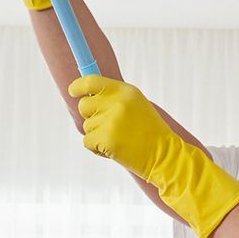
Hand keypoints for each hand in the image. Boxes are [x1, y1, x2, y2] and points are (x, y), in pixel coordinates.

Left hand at [67, 75, 238, 237]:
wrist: (166, 156)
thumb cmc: (150, 133)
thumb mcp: (137, 106)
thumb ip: (115, 98)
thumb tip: (87, 95)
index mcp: (126, 91)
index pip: (92, 81)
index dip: (78, 86)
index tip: (72, 91)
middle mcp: (118, 102)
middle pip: (84, 106)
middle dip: (91, 118)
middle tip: (109, 127)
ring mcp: (112, 120)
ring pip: (86, 126)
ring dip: (97, 136)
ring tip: (119, 140)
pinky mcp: (107, 138)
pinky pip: (87, 142)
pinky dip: (97, 149)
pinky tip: (114, 151)